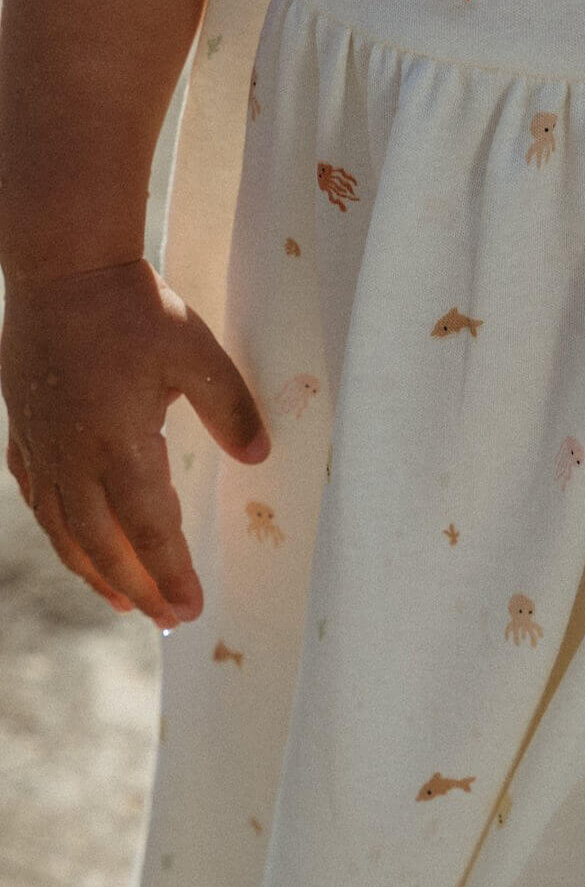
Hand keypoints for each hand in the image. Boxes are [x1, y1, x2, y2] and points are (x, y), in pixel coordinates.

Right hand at [0, 257, 269, 627]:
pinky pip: (38, 498)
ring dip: (94, 570)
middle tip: (167, 618)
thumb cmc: (133, 307)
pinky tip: (73, 543)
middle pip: (103, 544)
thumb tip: (259, 458)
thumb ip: (230, 408)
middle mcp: (73, 457)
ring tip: (121, 601)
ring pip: (65, 529)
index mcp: (118, 444)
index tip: (190, 609)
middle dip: (138, 586)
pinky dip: (59, 532)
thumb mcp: (196, 352)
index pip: (147, 529)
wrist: (61, 269)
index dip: (170, 573)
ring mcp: (42, 446)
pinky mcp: (24, 429)